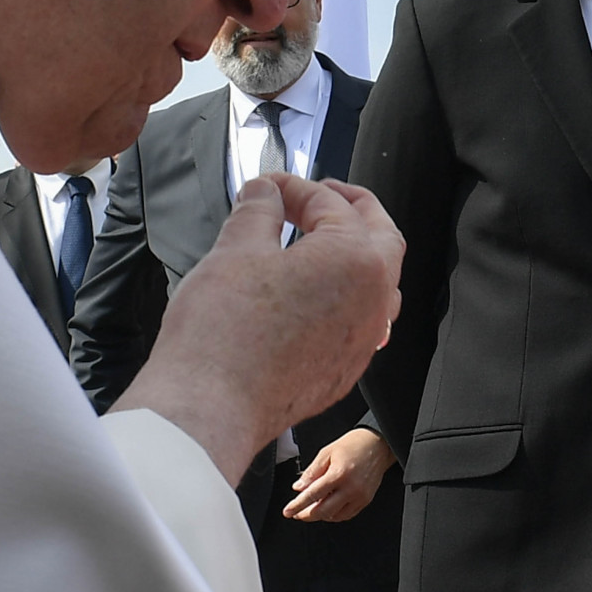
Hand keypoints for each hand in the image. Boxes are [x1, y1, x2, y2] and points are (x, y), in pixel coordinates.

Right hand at [114, 176, 401, 485]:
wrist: (212, 405)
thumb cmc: (224, 331)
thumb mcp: (236, 249)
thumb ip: (258, 210)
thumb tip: (264, 192)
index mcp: (356, 259)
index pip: (331, 204)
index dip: (295, 187)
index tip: (267, 186)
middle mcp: (374, 299)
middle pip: (379, 236)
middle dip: (351, 208)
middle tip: (320, 195)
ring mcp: (364, 339)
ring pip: (379, 282)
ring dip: (356, 253)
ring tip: (322, 241)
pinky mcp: (346, 369)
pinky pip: (361, 322)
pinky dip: (346, 296)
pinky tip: (316, 294)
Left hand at [284, 427, 393, 522]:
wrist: (378, 445)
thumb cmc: (353, 445)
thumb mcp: (327, 452)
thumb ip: (311, 472)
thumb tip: (298, 488)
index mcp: (339, 474)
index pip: (313, 495)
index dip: (298, 505)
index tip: (288, 512)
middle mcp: (351, 488)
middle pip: (323, 511)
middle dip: (306, 515)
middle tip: (297, 514)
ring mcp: (360, 496)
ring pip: (335, 516)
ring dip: (320, 516)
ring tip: (311, 509)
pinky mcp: (366, 500)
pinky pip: (347, 515)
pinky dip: (334, 515)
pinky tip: (327, 510)